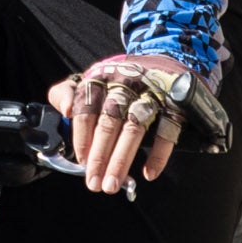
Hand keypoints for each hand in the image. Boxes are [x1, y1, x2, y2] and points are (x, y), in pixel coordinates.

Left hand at [50, 51, 212, 196]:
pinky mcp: (176, 103)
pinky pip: (168, 130)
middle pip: (110, 121)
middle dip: (100, 155)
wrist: (165, 59)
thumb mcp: (91, 80)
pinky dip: (159, 154)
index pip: (86, 106)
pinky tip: (149, 173)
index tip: (81, 160)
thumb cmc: (119, 80)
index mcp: (102, 77)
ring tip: (112, 183)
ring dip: (122, 158)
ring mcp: (152, 92)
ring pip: (135, 127)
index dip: (81, 136)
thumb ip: (66, 93)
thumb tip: (65, 111)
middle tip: (94, 183)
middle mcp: (126, 82)